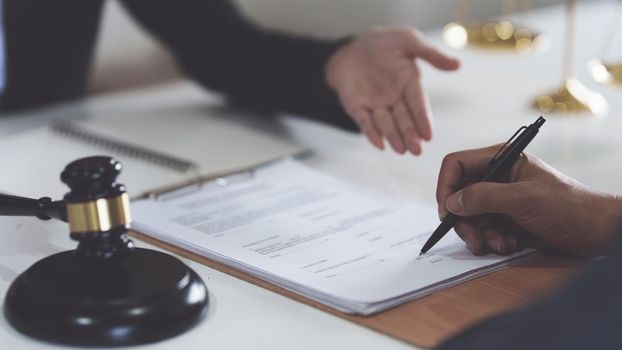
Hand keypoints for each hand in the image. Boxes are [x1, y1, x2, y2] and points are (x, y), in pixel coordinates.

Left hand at [325, 27, 459, 154]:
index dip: (423, 120)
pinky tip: (379, 144)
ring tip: (401, 150)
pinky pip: (364, 122)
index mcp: (409, 84)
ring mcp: (376, 105)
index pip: (418, 104)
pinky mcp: (357, 108)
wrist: (352, 46)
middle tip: (417, 151)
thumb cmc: (384, 42)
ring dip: (393, 137)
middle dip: (410, 135)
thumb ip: (430, 54)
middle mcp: (395, 98)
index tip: (428, 136)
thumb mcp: (408, 40)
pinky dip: (371, 133)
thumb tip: (457, 65)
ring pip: (386, 124)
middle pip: (404, 119)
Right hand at [436, 145, 621, 256]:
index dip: (447, 187)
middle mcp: (496, 178)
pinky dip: (492, 241)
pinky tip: (511, 244)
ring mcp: (500, 200)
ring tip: (502, 244)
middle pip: (458, 195)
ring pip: (469, 217)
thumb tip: (452, 202)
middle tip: (474, 240)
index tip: (447, 213)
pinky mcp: (505, 219)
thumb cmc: (569, 207)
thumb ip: (484, 197)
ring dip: (480, 234)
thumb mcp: (523, 199)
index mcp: (501, 160)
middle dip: (464, 221)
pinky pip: (483, 230)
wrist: (597, 232)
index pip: (457, 165)